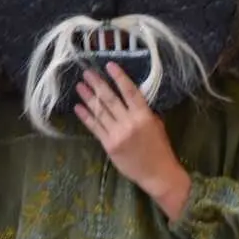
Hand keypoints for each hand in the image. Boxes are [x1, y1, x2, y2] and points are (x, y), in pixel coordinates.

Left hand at [74, 62, 190, 218]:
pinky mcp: (109, 145)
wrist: (157, 173)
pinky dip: (86, 117)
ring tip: (79, 86)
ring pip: (100, 112)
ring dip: (88, 98)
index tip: (109, 65)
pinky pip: (95, 128)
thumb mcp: (156, 125)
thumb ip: (143, 111)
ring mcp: (118, 134)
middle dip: (98, 84)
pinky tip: (78, 107)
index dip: (119, 77)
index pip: (130, 91)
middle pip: (111, 99)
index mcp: (144, 115)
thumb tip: (129, 99)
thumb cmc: (160, 148)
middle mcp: (130, 122)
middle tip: (87, 72)